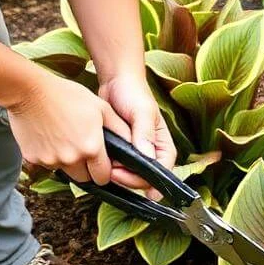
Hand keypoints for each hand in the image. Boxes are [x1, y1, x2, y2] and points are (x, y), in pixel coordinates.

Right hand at [7, 70, 128, 184]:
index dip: (103, 171)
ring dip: (68, 163)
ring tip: (64, 139)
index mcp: (91, 148)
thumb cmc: (66, 95)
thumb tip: (133, 145)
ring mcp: (51, 160)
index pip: (103, 177)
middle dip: (87, 170)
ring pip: (66, 172)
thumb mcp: (101, 108)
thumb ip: (119, 129)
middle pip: (85, 179)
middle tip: (82, 150)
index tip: (101, 164)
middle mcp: (72, 159)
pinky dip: (49, 156)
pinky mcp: (33, 159)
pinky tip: (49, 137)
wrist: (28, 90)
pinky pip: (46, 165)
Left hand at [99, 73, 176, 195]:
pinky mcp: (121, 154)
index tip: (132, 182)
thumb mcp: (142, 112)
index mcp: (164, 147)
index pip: (162, 172)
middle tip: (111, 170)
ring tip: (105, 162)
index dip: (149, 182)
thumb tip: (147, 157)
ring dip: (117, 175)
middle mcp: (152, 155)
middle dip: (128, 178)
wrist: (115, 82)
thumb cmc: (134, 93)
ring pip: (129, 176)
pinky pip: (117, 168)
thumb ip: (144, 134)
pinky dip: (109, 168)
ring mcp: (136, 156)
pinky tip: (100, 161)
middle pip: (145, 179)